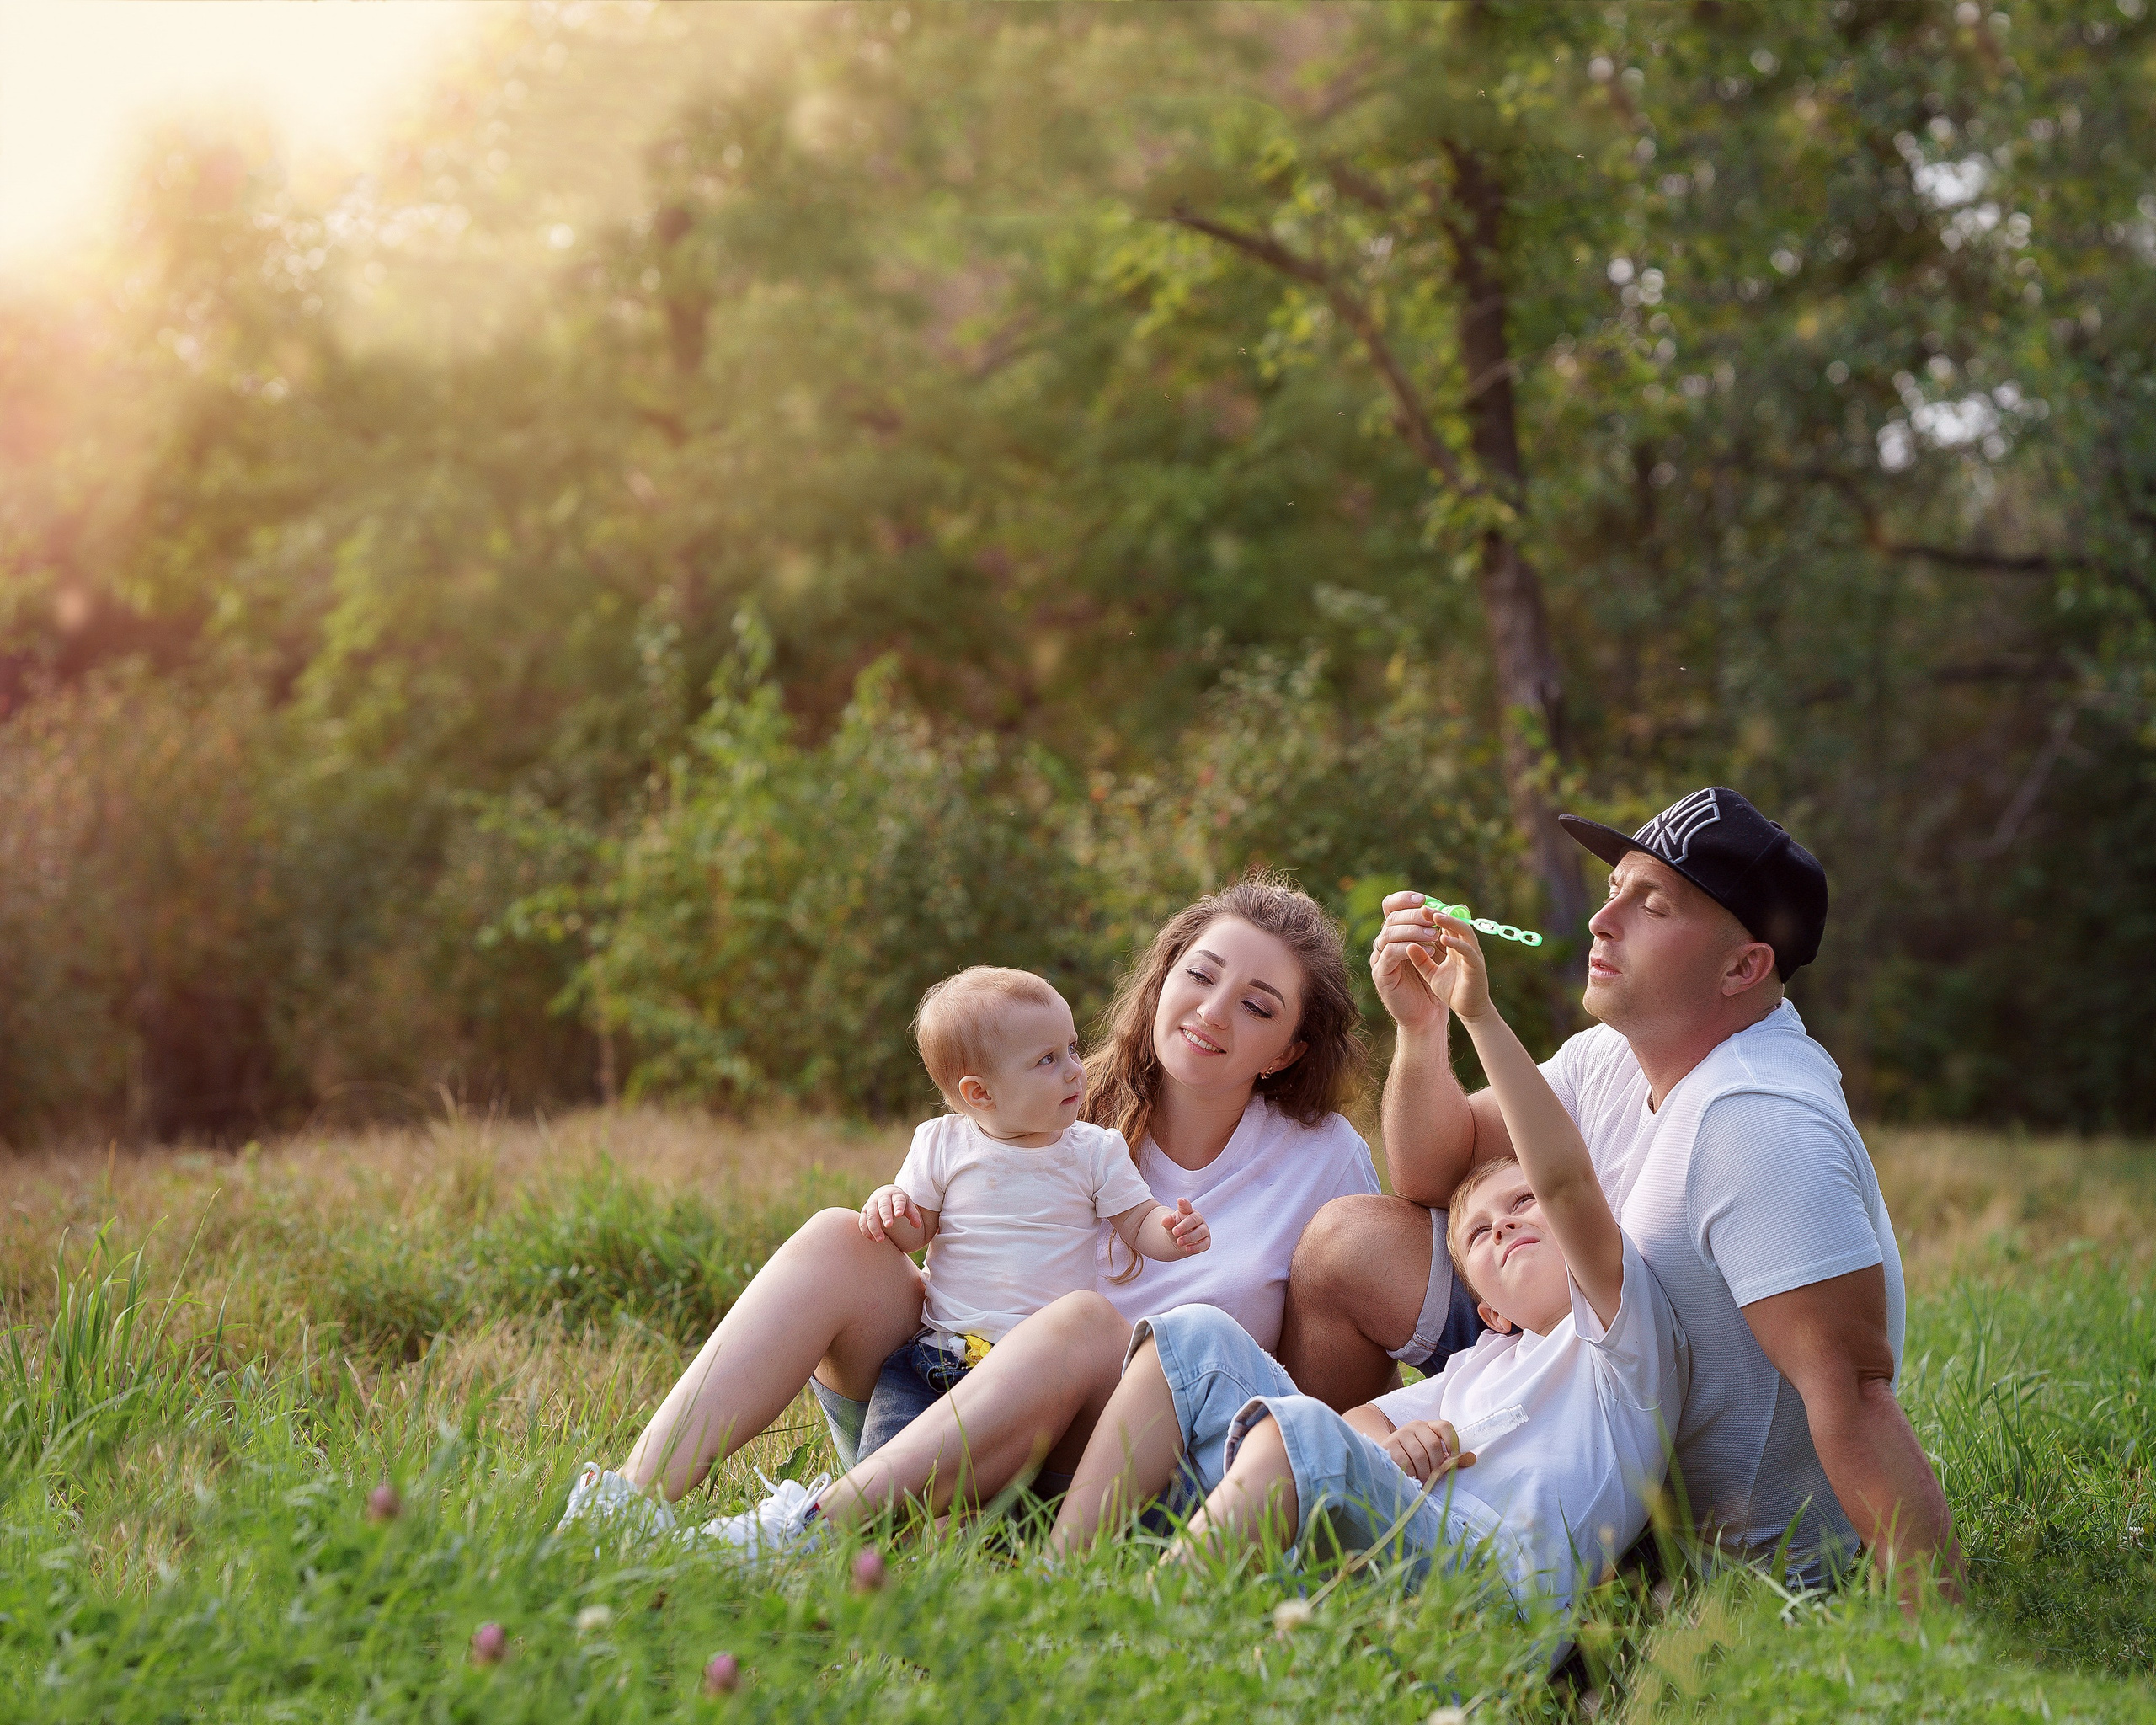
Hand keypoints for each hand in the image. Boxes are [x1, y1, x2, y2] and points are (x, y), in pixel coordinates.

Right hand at [859, 1185, 919, 1243]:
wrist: (884, 1195)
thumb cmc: (899, 1203)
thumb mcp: (908, 1205)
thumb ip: (913, 1214)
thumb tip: (918, 1225)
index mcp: (895, 1195)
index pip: (898, 1200)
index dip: (898, 1206)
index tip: (899, 1214)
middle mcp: (882, 1198)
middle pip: (883, 1206)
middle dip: (885, 1215)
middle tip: (889, 1225)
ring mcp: (871, 1205)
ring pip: (870, 1215)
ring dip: (874, 1227)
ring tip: (881, 1240)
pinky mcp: (864, 1212)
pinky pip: (862, 1221)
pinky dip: (866, 1230)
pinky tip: (872, 1239)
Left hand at [1163, 1198, 1209, 1254]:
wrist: (1179, 1241)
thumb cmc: (1175, 1228)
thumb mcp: (1169, 1224)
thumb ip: (1167, 1221)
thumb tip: (1165, 1220)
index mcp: (1187, 1211)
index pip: (1186, 1206)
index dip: (1184, 1203)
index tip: (1180, 1200)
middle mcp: (1197, 1219)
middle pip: (1193, 1219)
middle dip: (1184, 1226)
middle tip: (1175, 1232)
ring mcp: (1203, 1229)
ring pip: (1200, 1232)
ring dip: (1189, 1237)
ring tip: (1179, 1242)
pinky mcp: (1206, 1241)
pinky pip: (1204, 1244)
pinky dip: (1196, 1247)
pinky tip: (1187, 1249)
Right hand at [1369, 891, 1450, 1030]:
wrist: (1426, 1015)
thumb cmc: (1432, 983)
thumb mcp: (1437, 952)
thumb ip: (1439, 931)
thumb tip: (1452, 907)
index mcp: (1395, 934)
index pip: (1391, 907)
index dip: (1404, 899)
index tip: (1423, 899)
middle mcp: (1383, 943)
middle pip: (1391, 918)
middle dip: (1414, 915)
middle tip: (1434, 919)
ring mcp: (1379, 958)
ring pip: (1388, 934)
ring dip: (1413, 931)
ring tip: (1435, 935)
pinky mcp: (1380, 974)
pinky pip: (1389, 954)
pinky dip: (1408, 948)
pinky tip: (1428, 951)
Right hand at [1379, 1418, 1472, 1484]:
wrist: (1385, 1455)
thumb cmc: (1414, 1459)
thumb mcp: (1434, 1457)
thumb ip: (1452, 1459)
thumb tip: (1472, 1459)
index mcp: (1428, 1427)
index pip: (1445, 1426)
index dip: (1452, 1442)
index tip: (1452, 1458)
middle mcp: (1414, 1426)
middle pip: (1433, 1445)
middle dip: (1436, 1465)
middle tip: (1433, 1476)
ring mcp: (1400, 1434)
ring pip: (1419, 1455)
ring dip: (1423, 1472)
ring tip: (1422, 1479)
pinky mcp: (1389, 1445)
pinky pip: (1405, 1462)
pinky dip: (1411, 1474)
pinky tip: (1411, 1477)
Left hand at [1406, 906, 1490, 1026]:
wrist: (1468, 1011)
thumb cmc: (1452, 990)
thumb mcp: (1431, 973)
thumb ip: (1421, 959)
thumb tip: (1408, 945)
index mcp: (1455, 947)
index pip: (1445, 926)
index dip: (1432, 916)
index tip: (1416, 911)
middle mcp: (1466, 947)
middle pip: (1455, 923)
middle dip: (1439, 914)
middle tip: (1423, 907)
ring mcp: (1473, 955)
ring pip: (1465, 932)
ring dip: (1450, 922)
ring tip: (1435, 916)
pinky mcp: (1476, 967)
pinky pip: (1468, 951)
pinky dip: (1456, 943)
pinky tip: (1443, 939)